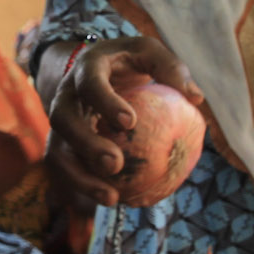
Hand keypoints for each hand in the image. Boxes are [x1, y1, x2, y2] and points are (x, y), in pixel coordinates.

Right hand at [44, 37, 203, 206]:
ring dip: (80, 178)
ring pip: (57, 153)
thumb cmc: (129, 60)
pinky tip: (113, 201)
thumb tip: (196, 98)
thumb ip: (171, 69)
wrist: (97, 68)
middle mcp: (66, 95)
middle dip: (86, 145)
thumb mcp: (149, 52)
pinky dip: (84, 188)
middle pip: (62, 120)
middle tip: (116, 164)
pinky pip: (65, 171)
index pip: (89, 84)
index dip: (104, 102)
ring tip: (112, 198)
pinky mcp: (62, 145)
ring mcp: (61, 123)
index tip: (129, 122)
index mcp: (87, 68)